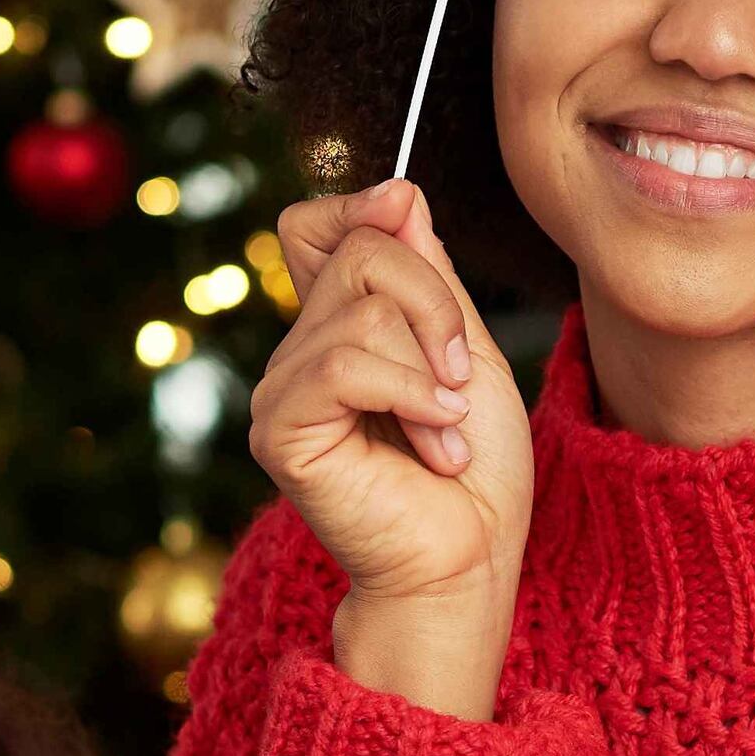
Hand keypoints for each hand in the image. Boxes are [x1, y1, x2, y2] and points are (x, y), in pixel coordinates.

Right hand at [243, 181, 536, 720]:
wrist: (470, 562)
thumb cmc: (475, 473)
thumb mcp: (467, 353)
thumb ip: (430, 277)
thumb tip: (396, 193)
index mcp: (338, 330)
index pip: (315, 225)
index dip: (362, 209)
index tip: (407, 216)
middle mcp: (299, 353)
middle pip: (358, 251)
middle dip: (434, 303)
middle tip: (459, 381)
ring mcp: (281, 391)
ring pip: (359, 310)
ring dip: (429, 371)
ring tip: (445, 432)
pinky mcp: (279, 431)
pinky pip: (343, 364)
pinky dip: (409, 395)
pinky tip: (434, 442)